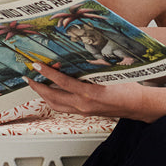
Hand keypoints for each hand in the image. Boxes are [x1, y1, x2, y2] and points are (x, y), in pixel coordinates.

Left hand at [25, 63, 160, 121]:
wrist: (138, 105)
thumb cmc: (128, 88)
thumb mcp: (112, 72)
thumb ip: (96, 64)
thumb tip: (82, 53)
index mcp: (90, 94)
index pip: (63, 83)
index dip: (48, 74)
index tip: (37, 66)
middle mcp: (83, 105)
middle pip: (53, 97)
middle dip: (38, 86)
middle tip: (28, 76)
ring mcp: (83, 111)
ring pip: (55, 105)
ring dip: (43, 95)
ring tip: (35, 84)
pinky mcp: (84, 113)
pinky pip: (63, 108)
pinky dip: (53, 100)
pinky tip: (51, 92)